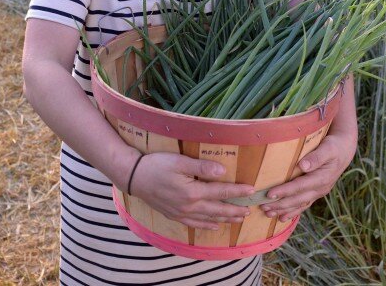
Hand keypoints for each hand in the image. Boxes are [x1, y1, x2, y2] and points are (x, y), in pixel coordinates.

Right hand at [128, 152, 255, 230]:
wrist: (134, 177)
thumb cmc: (156, 165)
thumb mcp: (179, 161)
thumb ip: (202, 166)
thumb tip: (223, 171)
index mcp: (192, 192)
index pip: (221, 191)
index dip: (237, 191)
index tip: (251, 190)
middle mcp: (189, 206)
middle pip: (218, 209)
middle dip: (235, 209)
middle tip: (250, 209)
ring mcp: (181, 213)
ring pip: (208, 218)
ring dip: (225, 219)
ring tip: (238, 219)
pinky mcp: (174, 215)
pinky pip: (194, 224)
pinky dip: (206, 225)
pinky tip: (214, 225)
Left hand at [259, 131, 357, 222]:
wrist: (344, 150)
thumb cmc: (334, 146)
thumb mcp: (328, 148)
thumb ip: (316, 157)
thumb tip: (303, 165)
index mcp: (322, 178)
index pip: (299, 186)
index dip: (284, 191)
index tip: (269, 194)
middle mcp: (320, 188)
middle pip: (297, 199)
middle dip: (280, 204)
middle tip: (263, 207)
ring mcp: (318, 192)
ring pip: (299, 204)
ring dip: (284, 210)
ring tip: (268, 214)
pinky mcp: (316, 192)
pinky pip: (303, 204)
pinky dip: (293, 212)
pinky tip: (282, 217)